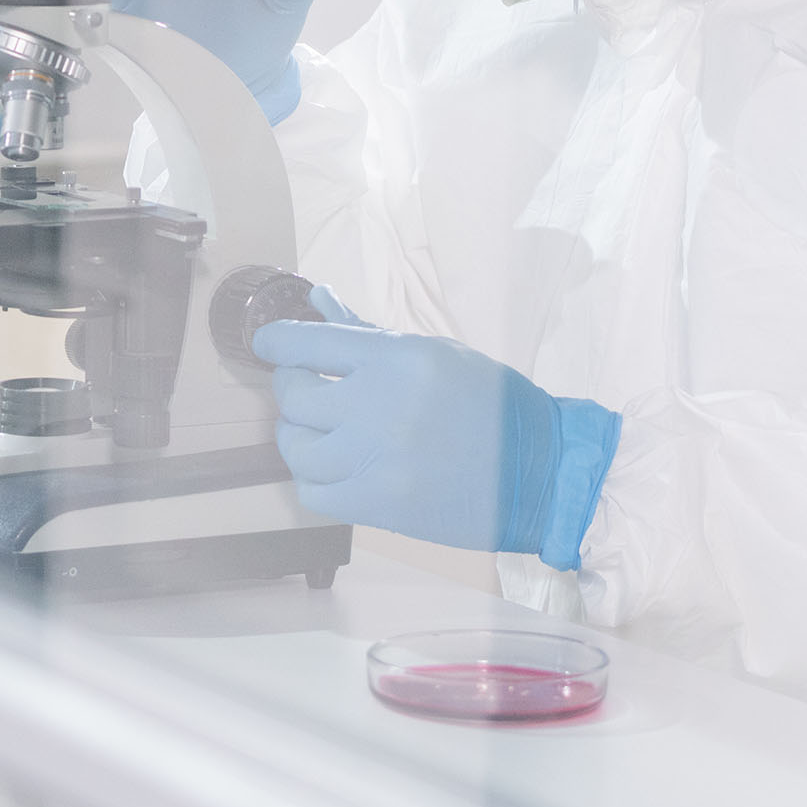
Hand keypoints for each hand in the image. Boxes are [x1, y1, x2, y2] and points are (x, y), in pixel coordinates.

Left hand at [252, 287, 620, 567]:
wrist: (538, 474)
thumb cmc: (490, 405)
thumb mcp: (435, 352)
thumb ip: (367, 331)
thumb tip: (316, 300)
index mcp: (396, 359)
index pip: (305, 343)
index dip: (275, 341)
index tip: (268, 343)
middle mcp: (377, 407)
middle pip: (294, 395)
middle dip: (292, 387)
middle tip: (307, 387)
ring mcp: (373, 460)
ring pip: (295, 446)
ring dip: (299, 435)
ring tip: (319, 430)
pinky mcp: (375, 506)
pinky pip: (311, 491)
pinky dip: (313, 477)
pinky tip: (334, 466)